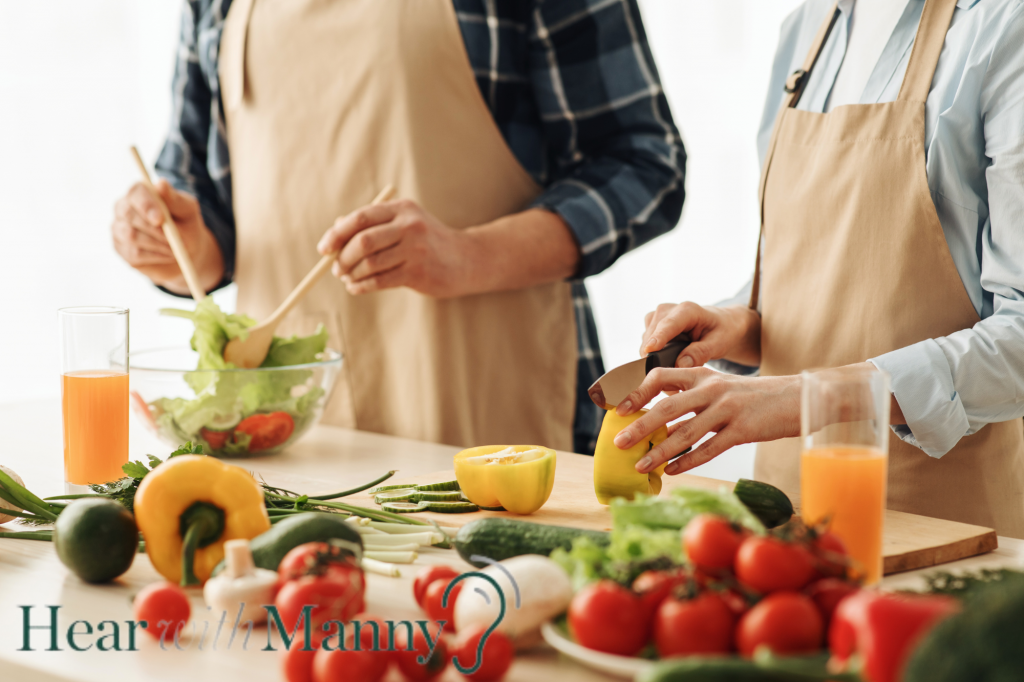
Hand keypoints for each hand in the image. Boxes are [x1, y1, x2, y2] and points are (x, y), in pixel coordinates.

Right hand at [112, 180, 222, 293]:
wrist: (188, 250)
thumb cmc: (186, 224)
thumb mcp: (188, 210)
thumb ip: (175, 199)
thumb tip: (161, 184)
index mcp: (139, 192)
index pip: (136, 192)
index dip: (146, 205)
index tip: (160, 219)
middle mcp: (123, 208)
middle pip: (129, 215)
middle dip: (154, 229)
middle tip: (174, 239)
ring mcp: (119, 229)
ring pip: (131, 236)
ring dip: (158, 244)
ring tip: (175, 247)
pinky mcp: (121, 249)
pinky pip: (134, 254)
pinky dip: (156, 255)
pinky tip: (168, 254)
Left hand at [317, 199, 473, 297]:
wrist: (467, 259)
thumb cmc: (428, 242)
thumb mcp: (405, 224)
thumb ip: (374, 224)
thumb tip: (335, 230)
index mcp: (402, 209)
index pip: (360, 218)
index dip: (337, 233)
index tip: (324, 248)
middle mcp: (409, 226)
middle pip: (362, 241)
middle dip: (343, 257)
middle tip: (336, 268)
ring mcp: (415, 249)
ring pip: (369, 263)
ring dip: (352, 274)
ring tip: (348, 279)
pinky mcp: (418, 272)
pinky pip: (380, 281)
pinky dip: (362, 286)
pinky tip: (356, 288)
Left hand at [613, 368, 800, 475]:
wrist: (796, 398)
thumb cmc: (753, 397)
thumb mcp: (720, 389)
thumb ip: (692, 399)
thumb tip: (659, 419)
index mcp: (702, 375)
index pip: (661, 376)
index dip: (638, 392)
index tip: (620, 409)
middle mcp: (711, 389)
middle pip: (667, 408)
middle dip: (640, 427)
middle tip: (619, 443)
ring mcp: (727, 409)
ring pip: (686, 433)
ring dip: (660, 452)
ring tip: (641, 465)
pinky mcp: (743, 430)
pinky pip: (709, 449)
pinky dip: (688, 461)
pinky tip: (672, 471)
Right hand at [641, 302, 760, 367]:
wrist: (720, 324)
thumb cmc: (722, 331)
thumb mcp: (719, 343)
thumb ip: (701, 353)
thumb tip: (679, 364)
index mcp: (688, 310)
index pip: (669, 324)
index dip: (658, 338)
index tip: (649, 351)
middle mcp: (668, 310)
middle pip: (653, 336)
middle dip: (656, 359)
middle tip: (670, 385)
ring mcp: (657, 317)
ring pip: (646, 342)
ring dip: (654, 359)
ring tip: (673, 372)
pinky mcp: (651, 325)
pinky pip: (645, 344)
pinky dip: (653, 356)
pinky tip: (669, 361)